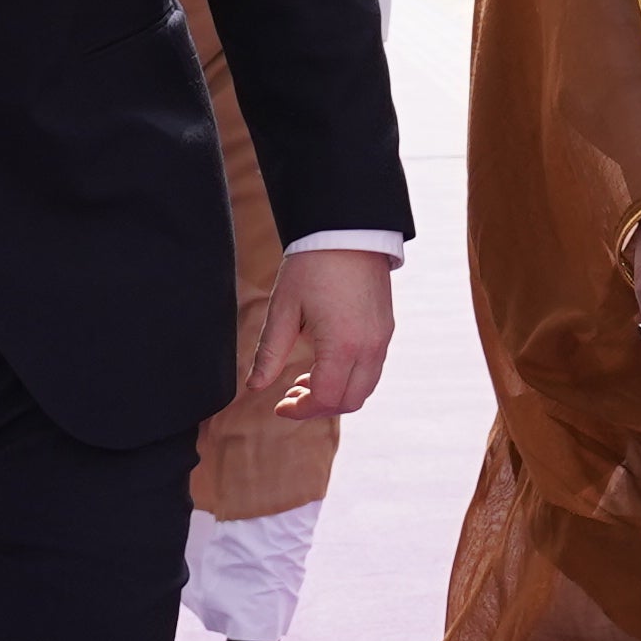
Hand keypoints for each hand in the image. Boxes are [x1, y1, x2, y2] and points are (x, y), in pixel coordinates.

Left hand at [240, 245, 396, 421]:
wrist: (348, 230)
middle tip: (291, 397)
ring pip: (365, 388)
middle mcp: (370, 347)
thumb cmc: (313, 265)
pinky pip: (372, 369)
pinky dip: (350, 378)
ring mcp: (382, 339)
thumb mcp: (283, 309)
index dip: (300, 410)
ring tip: (306, 381)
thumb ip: (269, 353)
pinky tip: (326, 364)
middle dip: (319, 408)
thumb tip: (255, 386)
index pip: (325, 399)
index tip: (280, 407)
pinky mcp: (386, 329)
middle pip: (350, 401)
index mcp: (343, 345)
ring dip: (336, 394)